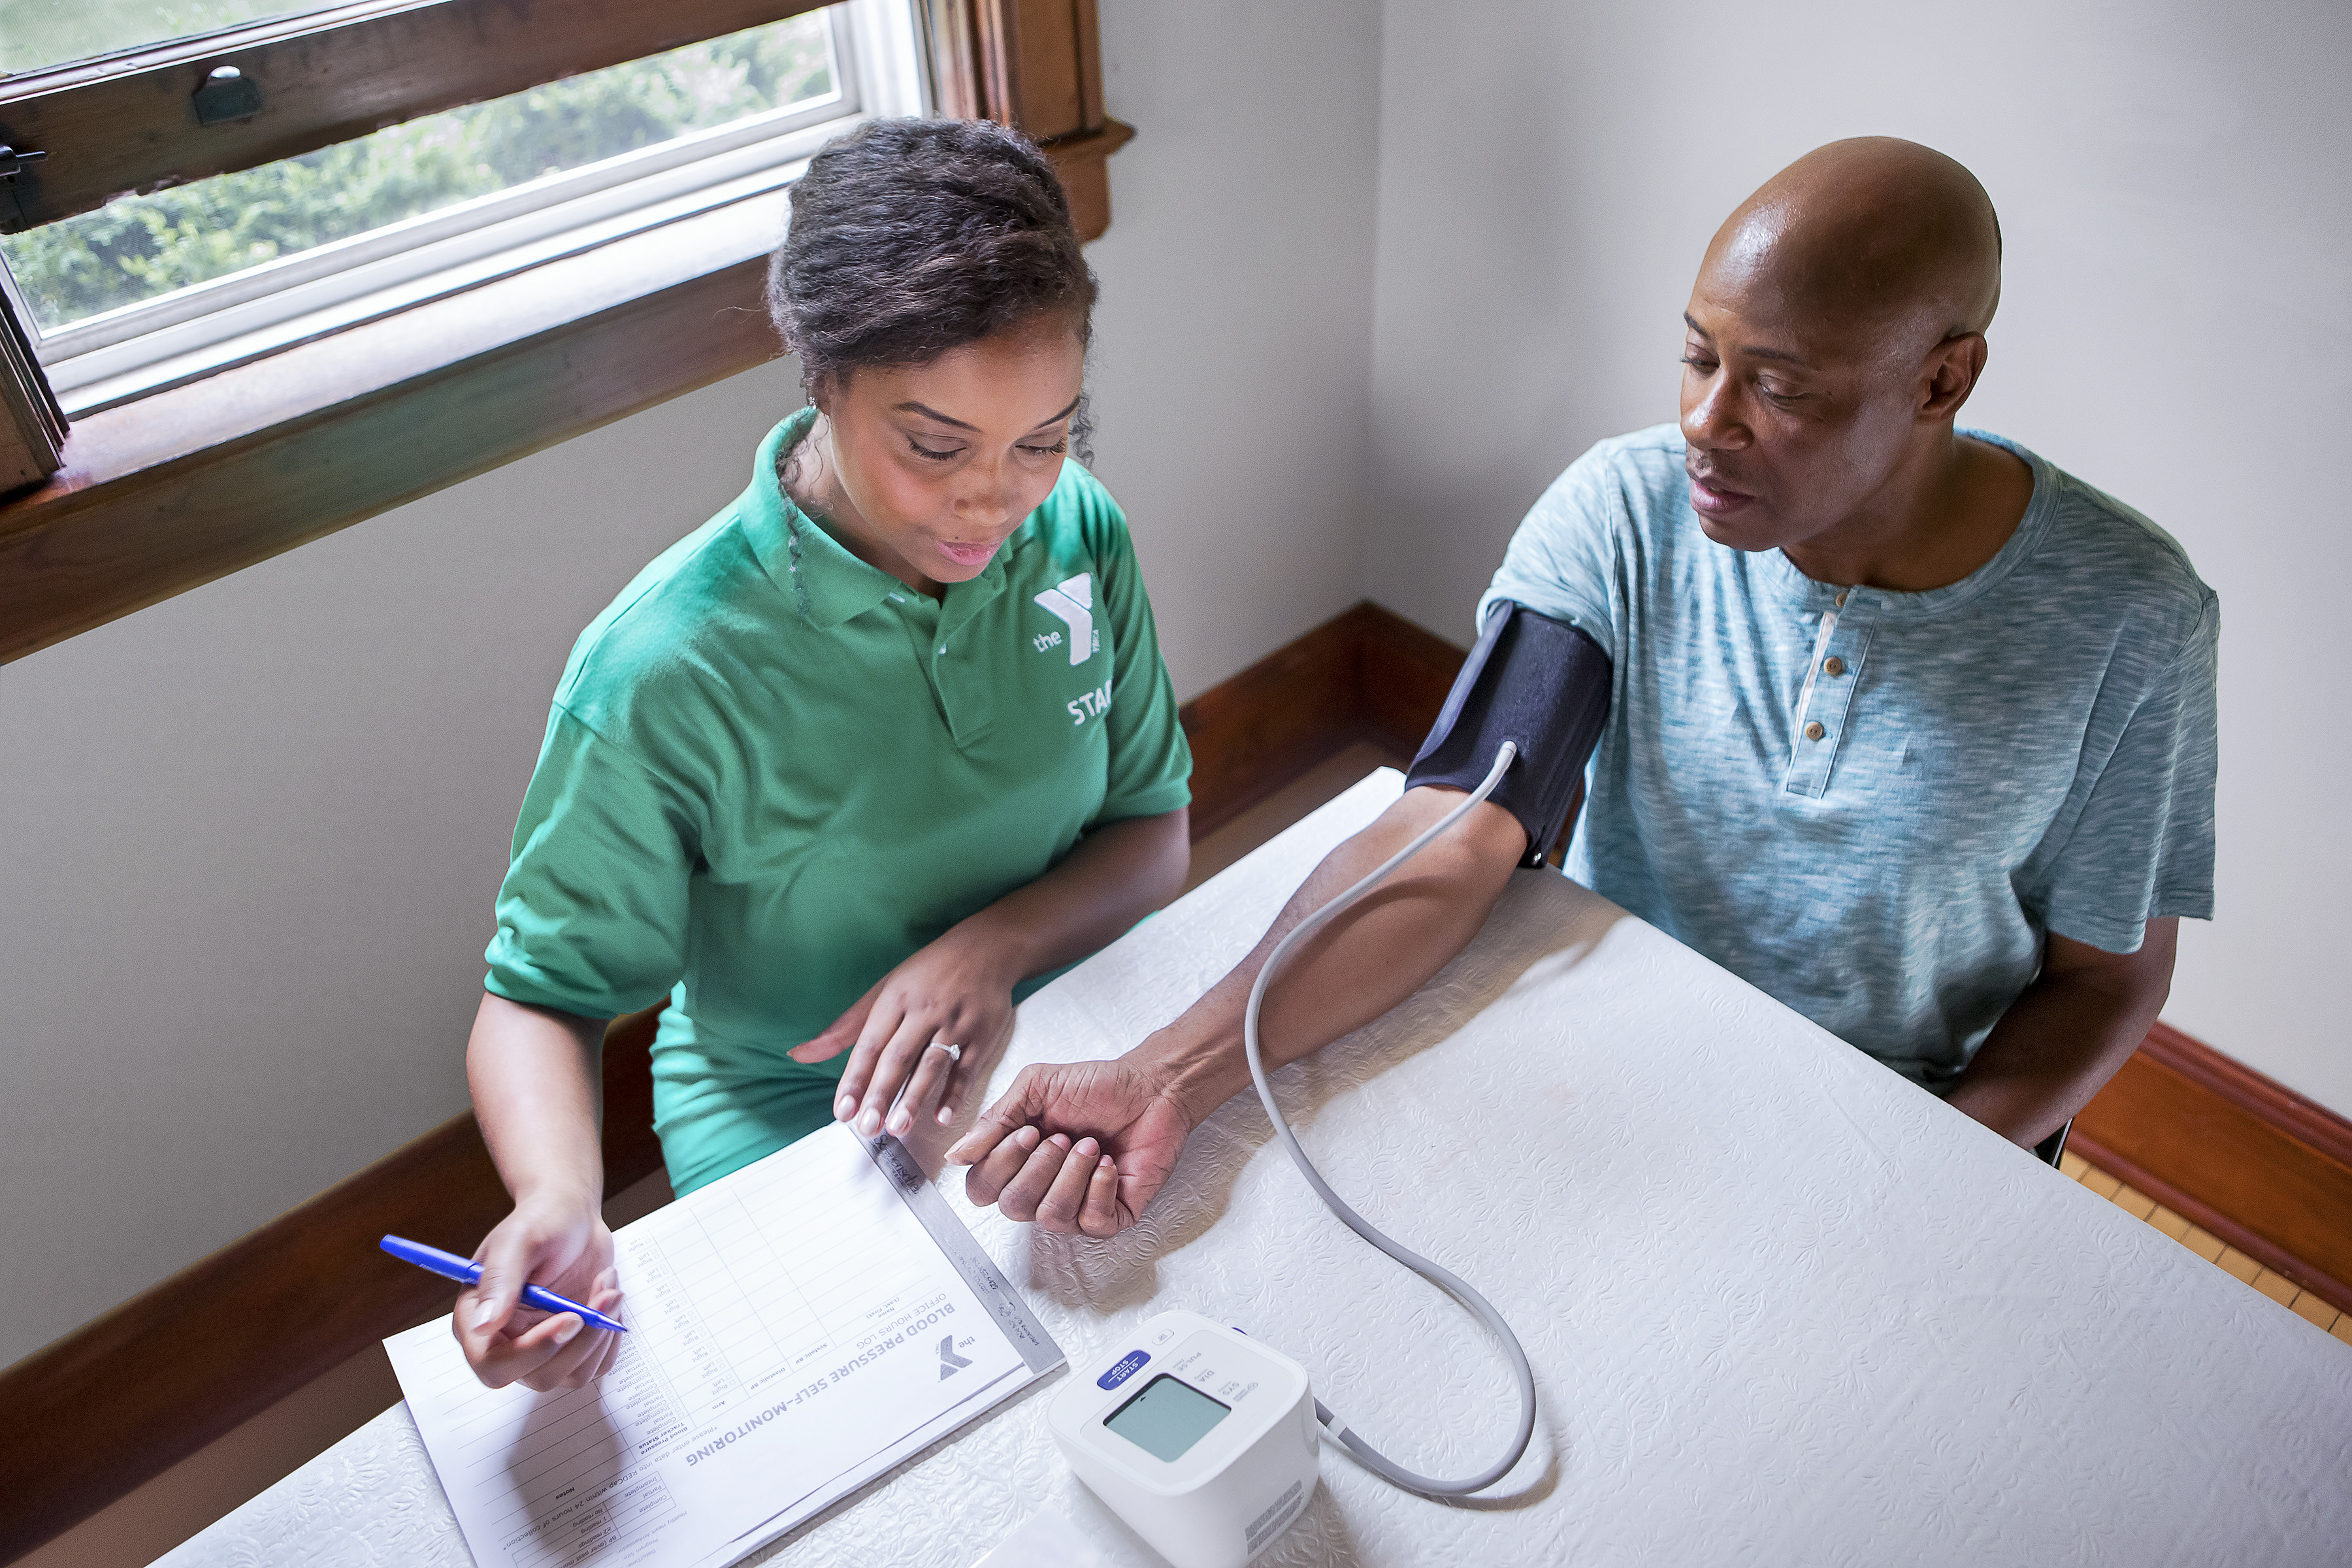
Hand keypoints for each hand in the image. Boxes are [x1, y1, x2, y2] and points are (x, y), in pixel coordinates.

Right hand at [455, 1189, 622, 1391]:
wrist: (572, 1216)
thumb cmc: (540, 1221)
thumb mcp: (519, 1241)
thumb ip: (500, 1280)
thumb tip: (483, 1325)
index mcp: (479, 1322)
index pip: (493, 1366)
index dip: (532, 1352)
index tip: (570, 1317)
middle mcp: (508, 1343)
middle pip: (540, 1377)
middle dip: (580, 1340)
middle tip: (604, 1294)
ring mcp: (543, 1349)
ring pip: (574, 1375)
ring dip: (601, 1333)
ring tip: (606, 1284)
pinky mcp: (574, 1347)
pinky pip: (598, 1364)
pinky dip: (611, 1334)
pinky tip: (606, 1296)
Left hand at [790, 928, 1019, 1139]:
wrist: (986, 949)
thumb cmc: (928, 974)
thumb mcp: (883, 990)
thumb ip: (844, 1028)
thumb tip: (800, 1054)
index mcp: (895, 999)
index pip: (870, 1044)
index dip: (855, 1080)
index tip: (842, 1111)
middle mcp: (924, 1011)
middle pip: (899, 1057)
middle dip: (881, 1094)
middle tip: (868, 1127)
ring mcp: (955, 1023)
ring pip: (932, 1064)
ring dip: (915, 1098)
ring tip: (898, 1127)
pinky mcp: (982, 1035)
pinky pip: (966, 1068)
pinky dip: (955, 1093)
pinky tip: (942, 1116)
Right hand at [948, 1057, 1195, 1235]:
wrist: (1151, 1088)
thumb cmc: (1097, 1087)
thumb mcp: (1036, 1088)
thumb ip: (996, 1121)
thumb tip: (957, 1156)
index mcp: (1017, 1162)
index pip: (982, 1188)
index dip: (1000, 1164)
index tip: (1028, 1131)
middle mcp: (1041, 1189)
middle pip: (1012, 1207)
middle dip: (1038, 1168)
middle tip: (1064, 1137)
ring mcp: (1076, 1207)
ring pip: (1051, 1217)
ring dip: (1071, 1175)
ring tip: (1090, 1145)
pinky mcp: (1111, 1216)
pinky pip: (1091, 1222)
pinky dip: (1099, 1188)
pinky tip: (1109, 1163)